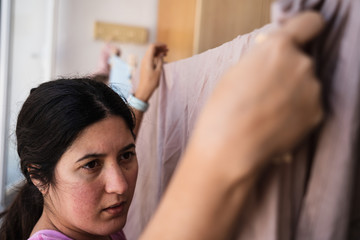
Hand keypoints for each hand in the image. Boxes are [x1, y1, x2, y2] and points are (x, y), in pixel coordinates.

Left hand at [136, 43, 167, 101]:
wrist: (144, 89)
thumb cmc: (152, 81)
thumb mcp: (158, 71)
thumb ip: (160, 61)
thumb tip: (161, 54)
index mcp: (147, 59)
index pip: (152, 46)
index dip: (159, 45)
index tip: (166, 46)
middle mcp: (144, 59)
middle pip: (152, 49)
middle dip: (160, 48)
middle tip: (168, 50)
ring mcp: (144, 63)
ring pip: (151, 53)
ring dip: (158, 52)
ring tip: (166, 54)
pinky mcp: (145, 66)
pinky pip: (151, 58)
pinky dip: (156, 57)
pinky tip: (162, 59)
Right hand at [186, 11, 323, 178]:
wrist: (230, 147)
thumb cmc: (224, 109)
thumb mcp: (236, 72)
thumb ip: (261, 58)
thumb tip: (272, 54)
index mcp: (279, 47)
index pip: (310, 23)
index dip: (304, 30)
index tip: (296, 41)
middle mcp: (302, 64)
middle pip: (302, 60)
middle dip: (288, 70)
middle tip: (266, 90)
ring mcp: (312, 91)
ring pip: (306, 84)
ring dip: (293, 92)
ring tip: (268, 112)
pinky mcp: (317, 114)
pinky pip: (309, 106)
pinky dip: (297, 112)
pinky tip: (276, 124)